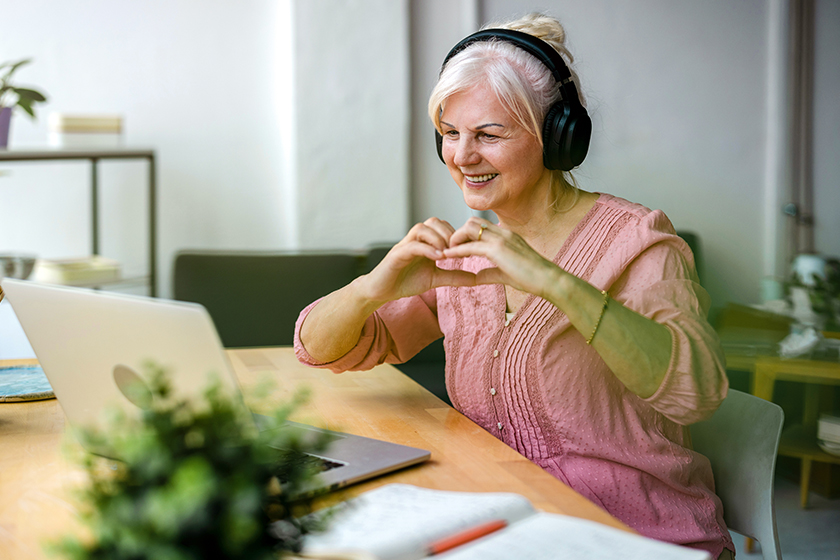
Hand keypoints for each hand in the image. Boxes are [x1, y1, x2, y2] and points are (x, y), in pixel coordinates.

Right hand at [360, 217, 477, 304]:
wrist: (381, 291)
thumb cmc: (405, 282)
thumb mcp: (435, 279)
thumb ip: (454, 276)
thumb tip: (477, 278)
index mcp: (425, 242)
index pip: (443, 226)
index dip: (457, 233)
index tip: (468, 248)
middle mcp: (415, 240)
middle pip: (434, 221)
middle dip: (449, 233)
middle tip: (458, 249)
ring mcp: (405, 245)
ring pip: (422, 228)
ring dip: (437, 238)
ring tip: (447, 254)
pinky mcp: (396, 254)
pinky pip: (412, 245)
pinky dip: (427, 250)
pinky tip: (437, 259)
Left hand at [442, 217, 561, 298]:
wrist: (549, 280)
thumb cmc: (532, 278)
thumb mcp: (506, 274)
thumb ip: (489, 273)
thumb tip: (475, 277)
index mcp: (507, 236)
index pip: (481, 226)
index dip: (466, 235)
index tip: (456, 247)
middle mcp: (503, 233)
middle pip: (472, 222)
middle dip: (458, 233)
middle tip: (449, 247)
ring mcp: (501, 239)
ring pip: (469, 228)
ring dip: (455, 238)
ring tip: (446, 251)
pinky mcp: (498, 249)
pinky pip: (471, 246)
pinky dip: (456, 250)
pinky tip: (447, 256)